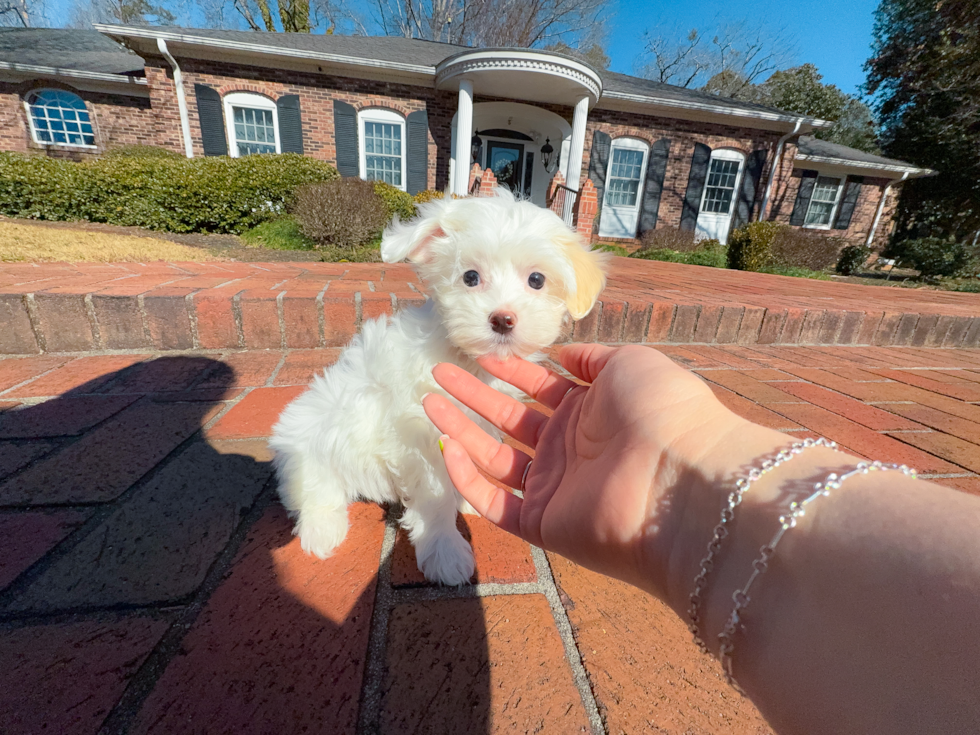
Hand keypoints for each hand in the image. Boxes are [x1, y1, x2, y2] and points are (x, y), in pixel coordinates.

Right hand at [422, 344, 785, 603]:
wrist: (681, 479)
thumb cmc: (661, 412)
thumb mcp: (630, 364)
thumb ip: (593, 358)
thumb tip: (563, 354)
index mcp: (593, 412)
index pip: (542, 388)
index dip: (511, 371)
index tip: (481, 356)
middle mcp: (572, 450)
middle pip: (512, 420)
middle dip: (475, 397)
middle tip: (439, 374)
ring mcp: (557, 488)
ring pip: (496, 459)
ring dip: (462, 431)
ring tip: (429, 402)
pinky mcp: (545, 524)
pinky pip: (497, 504)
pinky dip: (470, 480)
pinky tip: (448, 448)